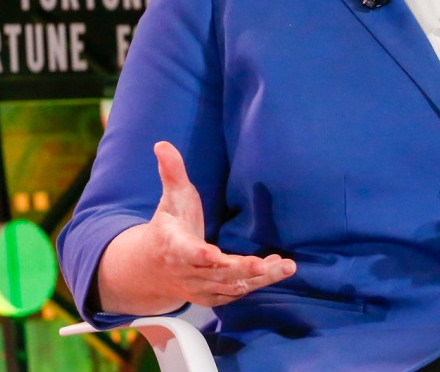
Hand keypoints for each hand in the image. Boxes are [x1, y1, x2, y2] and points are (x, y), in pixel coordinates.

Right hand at [97, 141, 295, 312]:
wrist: (154, 268)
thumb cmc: (169, 226)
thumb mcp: (171, 197)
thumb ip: (172, 172)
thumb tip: (162, 144)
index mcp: (174, 245)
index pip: (186, 251)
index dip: (199, 254)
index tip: (213, 254)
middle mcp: (188, 271)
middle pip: (216, 273)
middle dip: (241, 269)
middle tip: (265, 265)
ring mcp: (201, 287)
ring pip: (231, 286)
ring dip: (259, 278)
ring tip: (286, 267)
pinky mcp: (214, 295)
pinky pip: (237, 291)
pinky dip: (258, 282)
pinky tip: (279, 268)